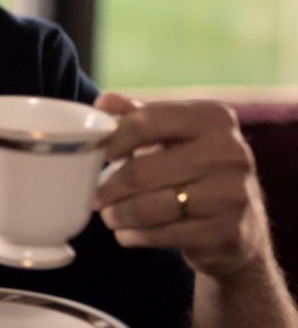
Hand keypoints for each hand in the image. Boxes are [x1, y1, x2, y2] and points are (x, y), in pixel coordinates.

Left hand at [93, 92, 271, 279]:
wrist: (242, 226)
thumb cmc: (195, 169)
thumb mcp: (172, 135)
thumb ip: (138, 115)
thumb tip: (103, 102)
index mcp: (213, 118)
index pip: (146, 121)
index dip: (113, 139)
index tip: (98, 154)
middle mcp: (229, 152)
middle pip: (142, 171)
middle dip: (109, 187)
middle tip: (96, 196)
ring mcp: (232, 195)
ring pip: (150, 207)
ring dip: (118, 214)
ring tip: (108, 215)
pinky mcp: (227, 233)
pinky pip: (163, 235)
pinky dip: (136, 235)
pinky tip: (126, 233)